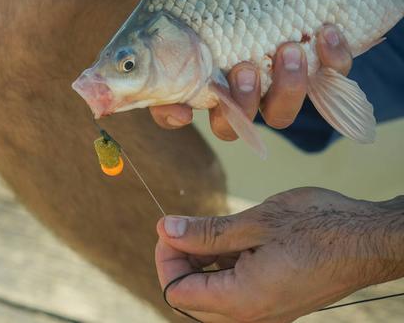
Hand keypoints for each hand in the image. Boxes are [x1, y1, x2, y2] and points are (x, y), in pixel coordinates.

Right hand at [149, 0, 352, 138]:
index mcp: (194, 56)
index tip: (184, 110)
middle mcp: (231, 76)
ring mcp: (275, 76)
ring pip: (276, 114)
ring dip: (284, 91)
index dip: (172, 114)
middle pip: (227, 121)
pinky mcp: (315, 66)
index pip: (171, 102)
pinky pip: (326, 84)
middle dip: (238, 105)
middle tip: (245, 69)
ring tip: (290, 48)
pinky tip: (329, 31)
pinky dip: (329, 65)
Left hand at [155, 188, 403, 322]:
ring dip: (201, 265)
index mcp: (243, 300)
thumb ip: (207, 232)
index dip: (166, 259)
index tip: (168, 228)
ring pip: (212, 297)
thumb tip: (165, 230)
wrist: (371, 240)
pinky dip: (223, 268)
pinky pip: (236, 293)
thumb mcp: (256, 222)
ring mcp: (266, 311)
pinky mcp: (276, 301)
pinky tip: (230, 240)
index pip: (178, 293)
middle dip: (180, 263)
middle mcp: (253, 316)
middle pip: (192, 300)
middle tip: (184, 228)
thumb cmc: (319, 227)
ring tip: (209, 231)